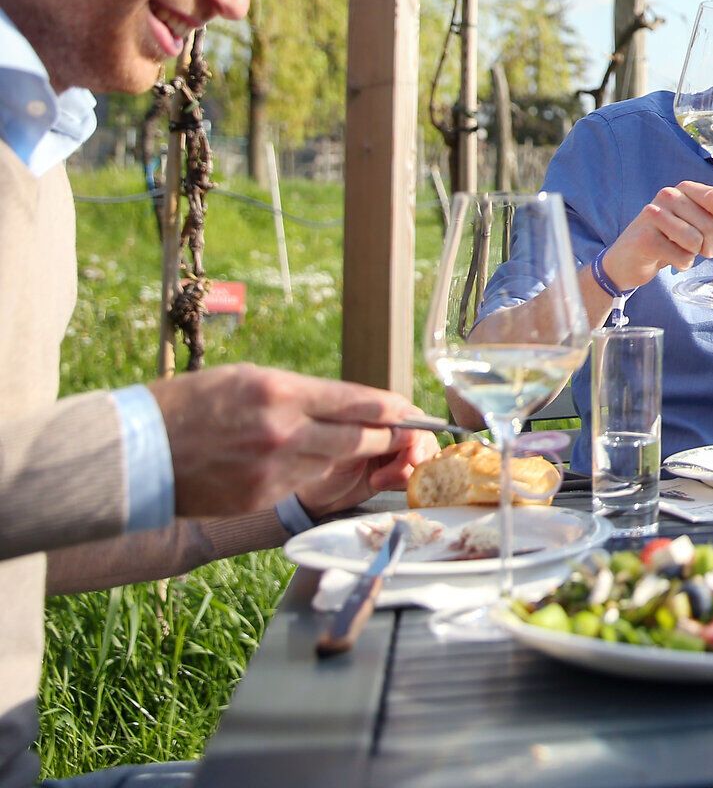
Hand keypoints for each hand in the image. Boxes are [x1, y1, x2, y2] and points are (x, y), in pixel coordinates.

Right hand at [146, 364, 423, 517]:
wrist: (136, 451)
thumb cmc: (191, 405)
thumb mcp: (248, 380)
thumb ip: (301, 394)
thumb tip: (347, 405)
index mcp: (281, 393)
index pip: (359, 402)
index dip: (392, 409)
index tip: (411, 411)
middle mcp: (283, 432)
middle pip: (360, 439)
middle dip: (386, 437)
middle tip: (403, 435)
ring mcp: (273, 470)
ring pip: (335, 464)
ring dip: (350, 457)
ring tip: (357, 447)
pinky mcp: (261, 497)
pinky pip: (303, 483)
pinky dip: (311, 473)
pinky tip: (299, 463)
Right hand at [601, 182, 712, 288]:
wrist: (629, 258)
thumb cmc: (668, 237)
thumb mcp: (696, 220)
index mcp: (684, 188)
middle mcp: (668, 196)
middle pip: (711, 224)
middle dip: (712, 244)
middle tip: (701, 249)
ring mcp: (654, 215)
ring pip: (696, 241)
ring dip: (695, 254)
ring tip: (682, 251)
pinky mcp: (645, 238)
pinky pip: (682, 257)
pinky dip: (682, 264)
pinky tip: (669, 258)